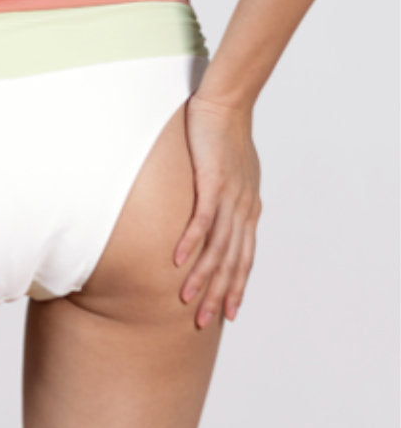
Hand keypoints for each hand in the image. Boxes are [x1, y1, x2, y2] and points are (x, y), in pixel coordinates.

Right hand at [174, 91, 261, 328]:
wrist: (226, 105)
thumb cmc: (225, 135)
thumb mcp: (235, 172)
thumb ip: (230, 196)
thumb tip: (221, 210)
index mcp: (248, 209)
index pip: (245, 258)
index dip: (237, 288)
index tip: (228, 315)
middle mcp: (243, 209)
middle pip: (232, 262)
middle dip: (219, 294)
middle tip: (203, 322)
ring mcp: (229, 197)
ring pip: (217, 248)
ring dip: (202, 277)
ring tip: (186, 300)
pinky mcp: (213, 182)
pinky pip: (202, 220)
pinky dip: (191, 243)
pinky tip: (179, 261)